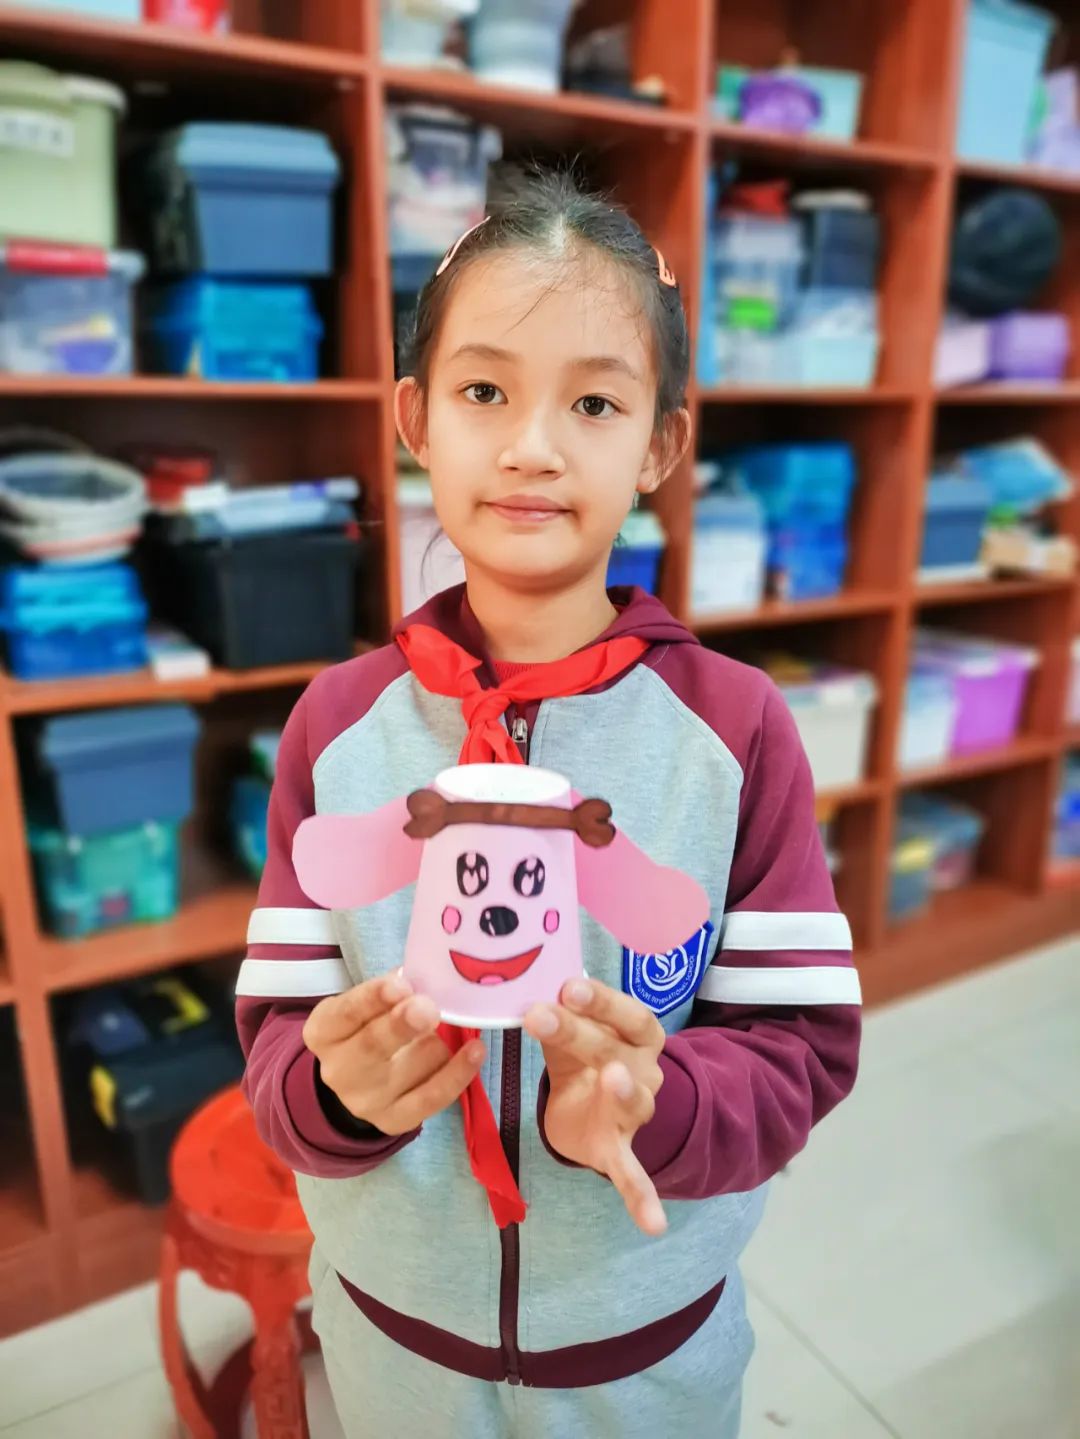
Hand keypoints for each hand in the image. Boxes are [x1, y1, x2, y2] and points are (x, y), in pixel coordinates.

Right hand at [303, 973, 484, 1135]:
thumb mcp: (366, 1004)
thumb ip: (389, 990)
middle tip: (428, 1008)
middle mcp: (338, 1071)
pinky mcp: (394, 1121)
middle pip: (372, 1047)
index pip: (346, 1012)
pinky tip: (475, 1050)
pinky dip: (458, 1073)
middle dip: (402, 1026)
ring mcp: (365, 1101)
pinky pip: (432, 1098)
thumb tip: (425, 974)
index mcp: (324, 1032)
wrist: (359, 1080)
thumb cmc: (368, 1026)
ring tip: (440, 1029)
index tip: (402, 984)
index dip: (373, 998)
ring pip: (412, 1066)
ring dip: (435, 1041)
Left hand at [524, 979, 666, 1236]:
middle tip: (541, 1015)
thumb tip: (522, 986)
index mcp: (637, 1037)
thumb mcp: (570, 1034)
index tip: (567, 985)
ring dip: (623, 1092)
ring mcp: (633, 1113)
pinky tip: (653, 1224)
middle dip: (580, 1032)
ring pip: (633, 1102)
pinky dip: (642, 1197)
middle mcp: (644, 1072)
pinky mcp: (618, 1150)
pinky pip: (634, 1175)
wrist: (594, 1109)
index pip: (627, 1013)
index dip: (601, 999)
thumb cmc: (583, 1058)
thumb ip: (557, 1015)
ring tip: (613, 1079)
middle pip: (615, 1050)